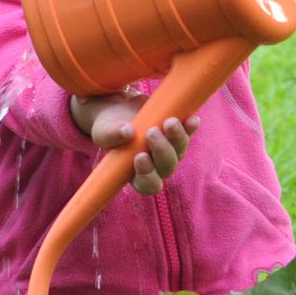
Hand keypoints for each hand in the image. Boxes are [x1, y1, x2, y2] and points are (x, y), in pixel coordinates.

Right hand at [71, 93, 198, 196]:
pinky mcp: (176, 135)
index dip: (147, 175)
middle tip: (151, 132)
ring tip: (170, 121)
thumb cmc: (108, 127)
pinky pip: (188, 134)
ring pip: (179, 151)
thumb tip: (127, 132)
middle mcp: (156, 166)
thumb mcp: (103, 131)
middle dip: (162, 151)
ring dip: (177, 138)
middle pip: (167, 168)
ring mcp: (169, 151)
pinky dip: (190, 128)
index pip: (147, 185)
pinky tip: (192, 120)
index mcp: (136, 174)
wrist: (118, 109)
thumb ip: (111, 135)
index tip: (140, 156)